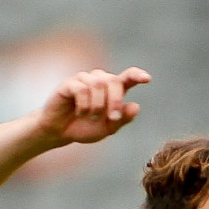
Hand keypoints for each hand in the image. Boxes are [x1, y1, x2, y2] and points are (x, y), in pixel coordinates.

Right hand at [35, 66, 151, 146]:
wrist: (60, 132)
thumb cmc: (84, 128)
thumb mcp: (107, 129)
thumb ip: (122, 119)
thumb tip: (136, 106)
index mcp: (111, 90)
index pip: (127, 77)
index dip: (137, 75)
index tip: (147, 79)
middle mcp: (98, 81)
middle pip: (113, 80)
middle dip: (115, 101)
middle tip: (112, 118)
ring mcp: (83, 80)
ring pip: (98, 84)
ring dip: (98, 105)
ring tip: (91, 117)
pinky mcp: (69, 84)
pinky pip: (82, 88)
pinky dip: (84, 105)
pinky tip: (81, 113)